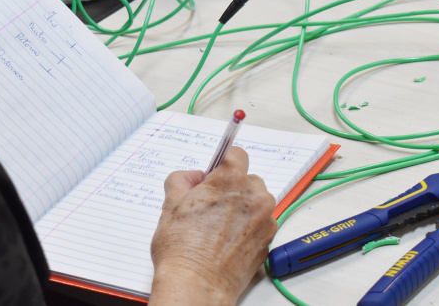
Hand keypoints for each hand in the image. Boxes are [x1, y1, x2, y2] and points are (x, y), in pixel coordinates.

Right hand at [149, 147, 277, 305]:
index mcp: (230, 181)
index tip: (216, 172)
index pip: (237, 154)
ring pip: (257, 201)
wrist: (197, 285)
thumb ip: (181, 179)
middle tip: (211, 205)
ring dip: (243, 207)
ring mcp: (264, 220)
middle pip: (248, 179)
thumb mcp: (170, 204)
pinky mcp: (268, 240)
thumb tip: (192, 177)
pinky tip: (228, 240)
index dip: (223, 162)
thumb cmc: (182, 249)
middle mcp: (253, 196)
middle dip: (232, 188)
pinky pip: (261, 223)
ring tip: (219, 226)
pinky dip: (249, 227)